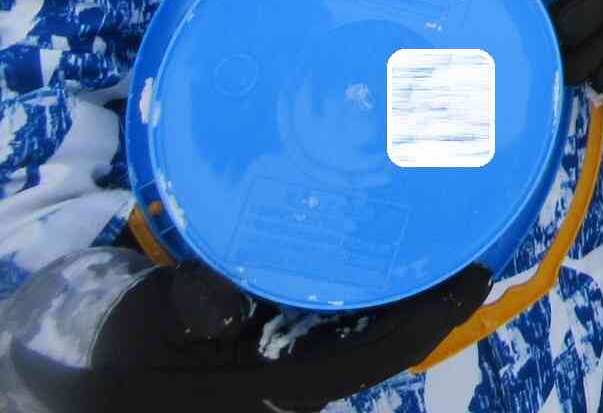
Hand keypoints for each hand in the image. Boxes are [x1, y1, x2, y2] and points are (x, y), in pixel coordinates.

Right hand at [8, 256, 490, 411]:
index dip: (433, 314)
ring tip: (446, 237)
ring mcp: (300, 371)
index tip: (478, 271)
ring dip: (406, 293)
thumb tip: (226, 305)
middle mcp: (305, 384)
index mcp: (286, 389)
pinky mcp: (289, 354)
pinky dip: (372, 293)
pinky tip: (387, 254)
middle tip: (476, 241)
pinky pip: (346, 325)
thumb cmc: (131, 351)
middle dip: (432, 299)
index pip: (380, 352)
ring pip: (372, 332)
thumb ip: (191, 305)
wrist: (99, 379)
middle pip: (389, 341)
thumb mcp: (155, 321)